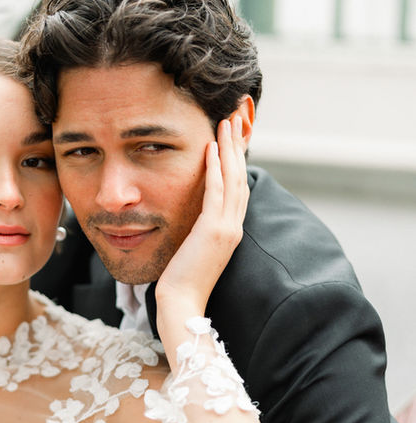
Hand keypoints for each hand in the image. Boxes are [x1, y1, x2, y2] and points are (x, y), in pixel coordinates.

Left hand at [155, 115, 248, 321]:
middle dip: (238, 146)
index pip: (237, 188)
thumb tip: (189, 218)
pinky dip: (215, 168)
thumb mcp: (192, 250)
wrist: (181, 304)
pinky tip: (210, 148)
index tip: (232, 137)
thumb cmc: (180, 282)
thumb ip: (196, 231)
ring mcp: (227, 229)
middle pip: (241, 177)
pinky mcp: (213, 231)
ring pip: (233, 179)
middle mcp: (234, 227)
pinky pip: (216, 192)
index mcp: (230, 231)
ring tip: (227, 123)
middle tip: (236, 118)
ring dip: (230, 148)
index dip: (237, 161)